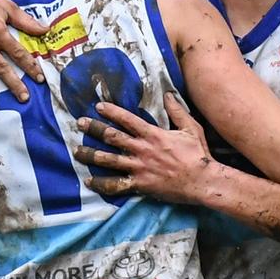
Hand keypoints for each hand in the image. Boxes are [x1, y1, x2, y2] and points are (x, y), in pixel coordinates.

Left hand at [74, 93, 214, 204]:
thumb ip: (177, 111)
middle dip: (94, 129)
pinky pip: (116, 185)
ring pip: (109, 160)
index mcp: (153, 134)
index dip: (111, 112)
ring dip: (91, 155)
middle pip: (112, 137)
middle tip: (80, 123)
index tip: (98, 106)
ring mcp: (139, 168)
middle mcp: (142, 150)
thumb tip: (168, 93)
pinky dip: (101, 184)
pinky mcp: (140, 185)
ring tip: (76, 151)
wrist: (202, 181)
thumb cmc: (198, 154)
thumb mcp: (191, 128)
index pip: (127, 119)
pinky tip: (89, 182)